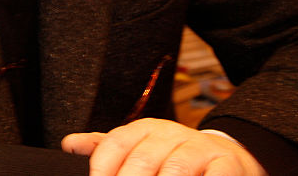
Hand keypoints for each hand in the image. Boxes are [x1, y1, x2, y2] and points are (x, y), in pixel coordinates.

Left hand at [63, 118, 265, 175]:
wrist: (228, 156)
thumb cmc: (172, 157)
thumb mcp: (139, 146)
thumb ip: (104, 148)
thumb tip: (69, 144)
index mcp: (145, 128)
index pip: (116, 143)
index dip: (103, 166)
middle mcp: (170, 133)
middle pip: (142, 160)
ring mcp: (199, 148)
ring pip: (175, 170)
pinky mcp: (226, 164)